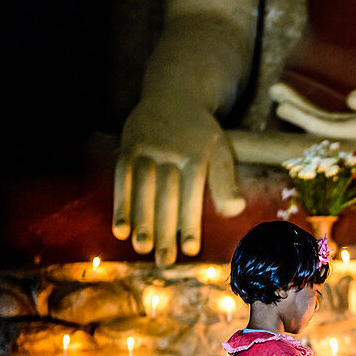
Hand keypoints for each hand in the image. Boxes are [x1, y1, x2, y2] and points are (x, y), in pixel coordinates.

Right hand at [114, 96, 245, 265]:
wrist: (173, 93)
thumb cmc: (201, 133)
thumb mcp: (220, 149)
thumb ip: (225, 180)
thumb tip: (235, 210)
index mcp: (195, 154)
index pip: (192, 194)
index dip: (190, 222)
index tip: (190, 249)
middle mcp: (169, 151)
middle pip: (165, 196)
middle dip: (164, 230)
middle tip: (165, 261)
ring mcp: (145, 149)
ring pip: (141, 190)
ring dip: (140, 221)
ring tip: (142, 248)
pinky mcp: (126, 148)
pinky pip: (121, 180)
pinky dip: (120, 206)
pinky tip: (120, 230)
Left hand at [271, 84, 355, 144]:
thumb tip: (350, 99)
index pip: (327, 126)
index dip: (302, 114)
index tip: (280, 98)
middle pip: (324, 126)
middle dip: (298, 109)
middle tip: (274, 90)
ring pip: (332, 124)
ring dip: (308, 110)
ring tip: (284, 96)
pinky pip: (344, 122)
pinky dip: (325, 115)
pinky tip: (316, 109)